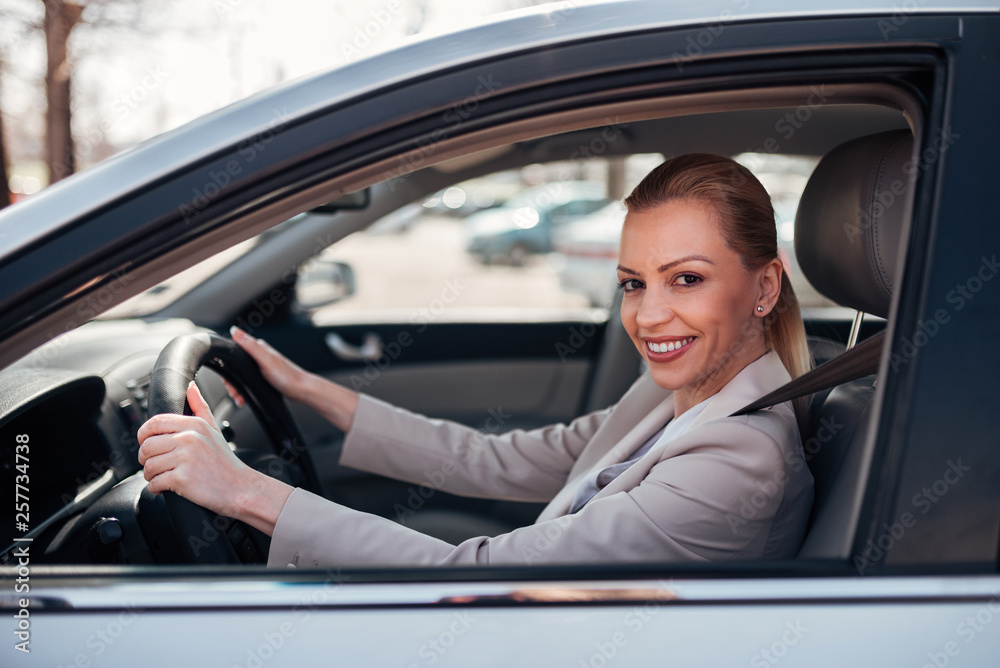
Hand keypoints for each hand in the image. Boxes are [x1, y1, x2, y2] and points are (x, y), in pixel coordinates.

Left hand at [138, 382, 291, 533]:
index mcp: (194, 425)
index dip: (143, 434)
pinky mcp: (182, 479)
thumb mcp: (214, 429)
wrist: (239, 488)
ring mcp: (185, 459)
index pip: (154, 423)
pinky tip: (166, 488)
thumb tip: (190, 387)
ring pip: (148, 466)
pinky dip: (156, 488)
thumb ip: (200, 407)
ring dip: (150, 476)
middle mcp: (189, 439)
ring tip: (160, 477)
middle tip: (155, 465)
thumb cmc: (225, 462)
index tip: (147, 443)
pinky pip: (155, 483)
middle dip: (145, 459)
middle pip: (147, 446)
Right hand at [228, 326, 359, 431]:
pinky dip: (244, 391)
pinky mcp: (264, 376)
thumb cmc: (286, 376)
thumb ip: (250, 346)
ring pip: (241, 376)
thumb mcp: (265, 360)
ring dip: (237, 389)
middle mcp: (259, 355)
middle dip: (232, 382)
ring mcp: (262, 365)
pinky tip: (245, 398)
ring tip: (240, 398)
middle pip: (236, 367)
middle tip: (235, 393)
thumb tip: (235, 330)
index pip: (234, 352)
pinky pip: (248, 382)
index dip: (227, 367)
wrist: (301, 390)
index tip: (228, 380)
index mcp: (258, 347)